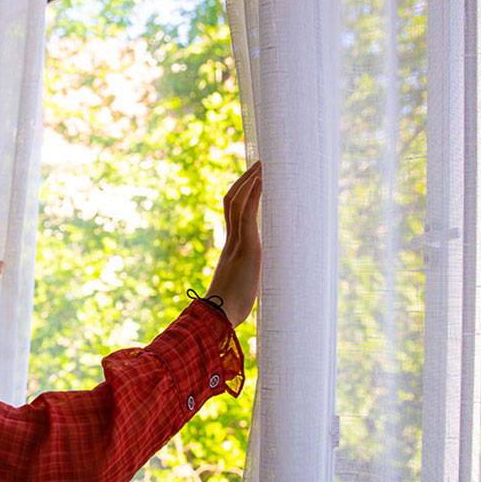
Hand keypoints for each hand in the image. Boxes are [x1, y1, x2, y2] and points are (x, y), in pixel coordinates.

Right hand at [205, 161, 261, 326]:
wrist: (219, 317)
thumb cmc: (228, 311)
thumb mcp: (241, 291)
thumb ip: (246, 283)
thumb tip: (251, 291)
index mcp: (230, 250)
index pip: (233, 215)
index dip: (240, 196)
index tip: (251, 181)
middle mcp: (231, 242)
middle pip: (232, 202)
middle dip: (244, 181)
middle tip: (257, 165)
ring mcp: (237, 243)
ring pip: (238, 202)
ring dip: (250, 181)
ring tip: (261, 164)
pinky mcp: (247, 247)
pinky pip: (247, 214)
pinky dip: (253, 195)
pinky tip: (261, 180)